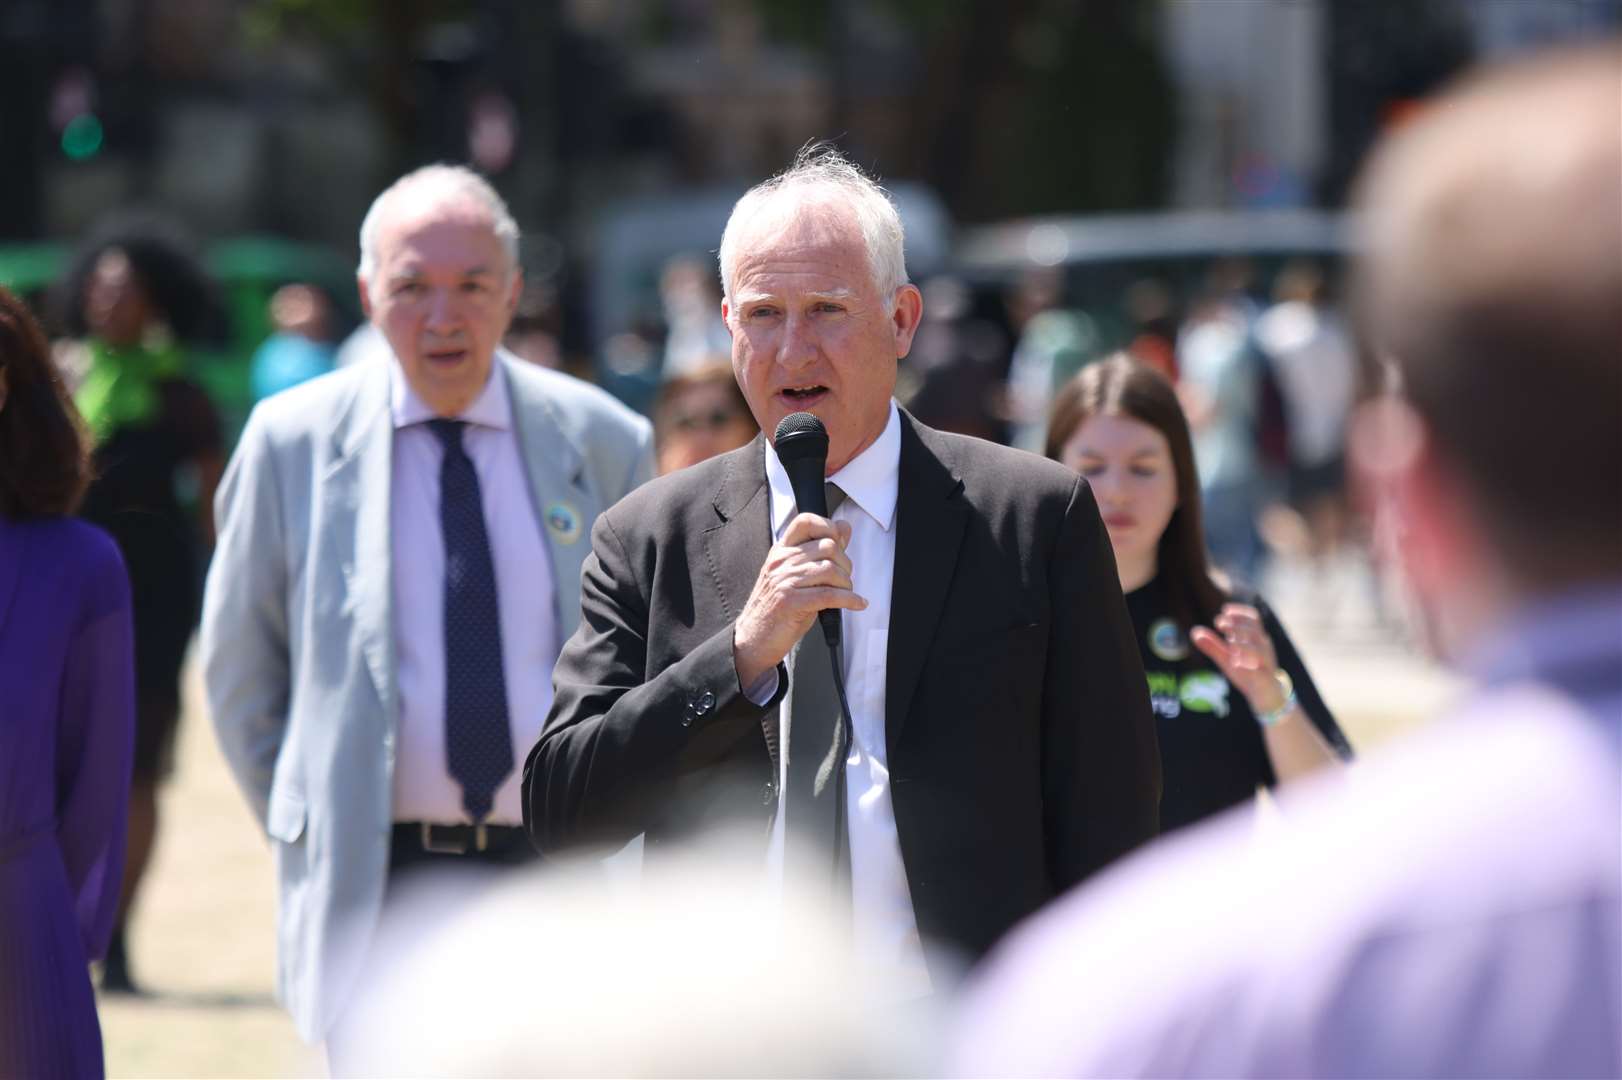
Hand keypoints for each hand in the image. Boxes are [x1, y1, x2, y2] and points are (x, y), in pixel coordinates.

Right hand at [733, 513, 866, 687]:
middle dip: (845, 564)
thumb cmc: (775, 609)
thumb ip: (819, 552)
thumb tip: (844, 528)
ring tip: (846, 593)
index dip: (829, 527)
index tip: (840, 543)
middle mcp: (781, 562)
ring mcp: (784, 581)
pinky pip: (829, 595)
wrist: (753, 639)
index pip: (806, 522)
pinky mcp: (790, 602)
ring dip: (847, 584)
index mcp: (781, 552)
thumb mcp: (795, 575)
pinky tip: (856, 603)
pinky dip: (849, 600)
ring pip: (830, 570)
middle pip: (827, 547)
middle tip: (844, 579)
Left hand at [1190, 603, 1287, 714]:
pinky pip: (1261, 670)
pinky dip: (1248, 664)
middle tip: (1220, 623)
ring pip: (1260, 649)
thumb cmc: (1247, 672)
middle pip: (1255, 630)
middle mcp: (1263, 647)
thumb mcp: (1227, 658)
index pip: (1253, 618)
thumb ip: (1212, 645)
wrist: (1266, 695)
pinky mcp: (1266, 679)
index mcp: (1255, 638)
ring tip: (1229, 642)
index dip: (1239, 612)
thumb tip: (1194, 631)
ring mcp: (1267, 662)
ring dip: (1244, 643)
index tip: (1224, 610)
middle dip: (1237, 625)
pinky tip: (1235, 662)